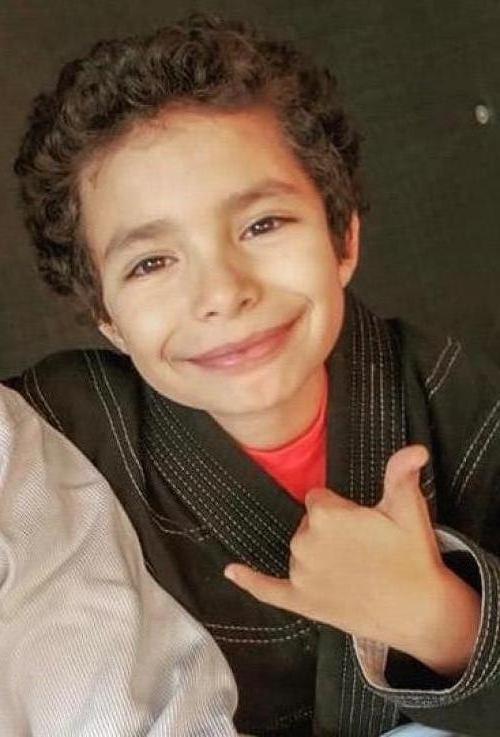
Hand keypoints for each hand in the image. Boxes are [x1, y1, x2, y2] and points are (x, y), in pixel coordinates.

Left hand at [225, 445, 479, 676]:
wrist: (419, 613)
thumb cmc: (413, 557)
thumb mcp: (409, 509)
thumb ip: (401, 473)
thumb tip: (415, 448)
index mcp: (324, 515)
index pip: (319, 499)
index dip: (343, 510)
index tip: (364, 524)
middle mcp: (304, 542)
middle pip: (309, 523)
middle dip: (331, 531)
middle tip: (364, 549)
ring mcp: (300, 574)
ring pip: (300, 551)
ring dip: (318, 555)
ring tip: (354, 570)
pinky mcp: (300, 601)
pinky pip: (267, 589)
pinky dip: (249, 580)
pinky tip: (232, 571)